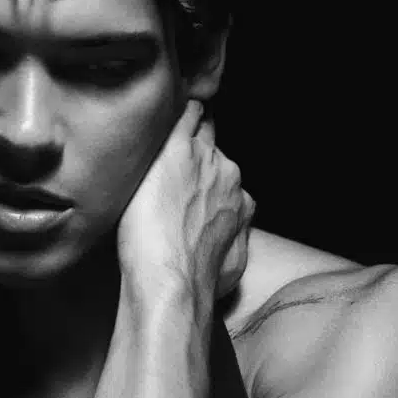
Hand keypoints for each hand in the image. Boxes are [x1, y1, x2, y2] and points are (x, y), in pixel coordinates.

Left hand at [117, 100, 255, 304]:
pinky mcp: (176, 150)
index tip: (186, 183)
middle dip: (192, 154)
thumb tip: (226, 244)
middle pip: (211, 150)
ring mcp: (204, 159)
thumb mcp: (229, 267)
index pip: (224, 176)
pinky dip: (175, 113)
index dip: (204, 177)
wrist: (173, 279)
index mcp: (241, 200)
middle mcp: (228, 175)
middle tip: (165, 164)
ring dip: (180, 133)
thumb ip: (230, 244)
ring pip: (198, 128)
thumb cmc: (197, 284)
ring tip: (156, 136)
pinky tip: (156, 113)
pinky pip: (183, 116)